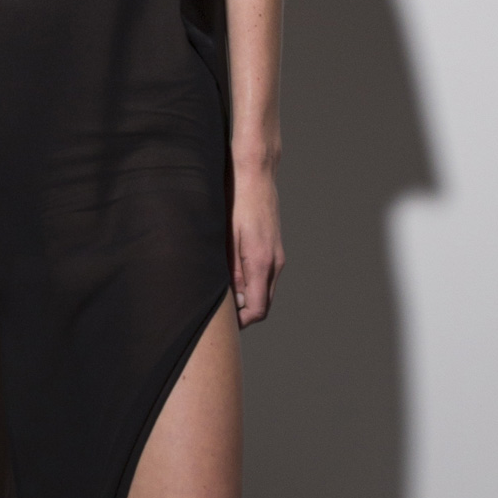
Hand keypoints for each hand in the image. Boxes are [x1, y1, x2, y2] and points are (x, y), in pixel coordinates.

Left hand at [229, 155, 283, 326]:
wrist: (255, 175)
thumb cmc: (236, 201)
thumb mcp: (226, 238)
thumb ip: (231, 271)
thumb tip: (233, 300)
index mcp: (262, 262)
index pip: (257, 310)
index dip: (240, 322)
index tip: (223, 322)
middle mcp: (275, 262)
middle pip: (263, 305)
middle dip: (243, 313)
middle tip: (220, 312)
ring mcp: (278, 255)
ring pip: (265, 291)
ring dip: (247, 298)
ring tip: (223, 293)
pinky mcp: (275, 248)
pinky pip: (266, 277)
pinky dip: (252, 284)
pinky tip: (233, 275)